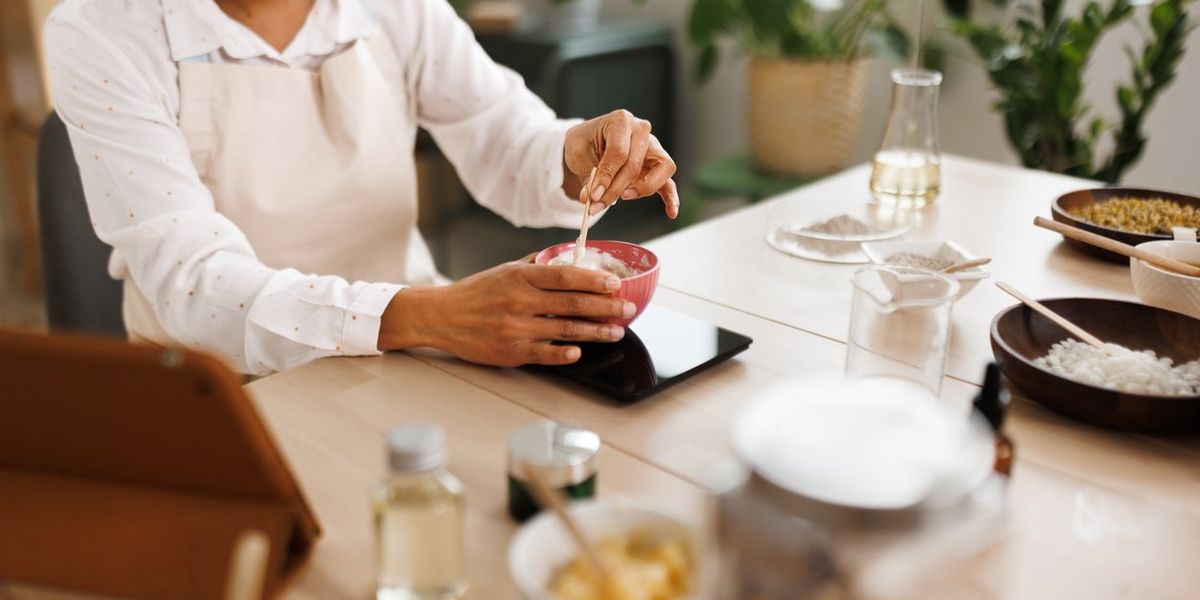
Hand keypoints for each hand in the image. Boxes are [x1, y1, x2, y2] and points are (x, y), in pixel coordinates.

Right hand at [377, 260, 635, 366]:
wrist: (440, 316)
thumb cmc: (475, 293)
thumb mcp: (504, 270)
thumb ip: (535, 265)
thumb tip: (566, 256)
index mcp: (520, 277)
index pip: (565, 276)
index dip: (594, 279)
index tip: (616, 283)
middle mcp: (519, 301)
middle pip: (572, 303)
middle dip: (606, 306)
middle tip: (627, 308)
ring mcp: (516, 328)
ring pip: (565, 330)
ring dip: (596, 331)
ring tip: (616, 331)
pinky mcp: (510, 352)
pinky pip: (544, 353)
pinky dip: (563, 353)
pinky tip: (580, 352)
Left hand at [564, 109, 679, 218]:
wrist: (590, 141)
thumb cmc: (585, 142)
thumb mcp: (578, 153)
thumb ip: (587, 175)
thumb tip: (590, 197)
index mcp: (621, 121)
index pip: (619, 152)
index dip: (606, 176)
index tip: (593, 195)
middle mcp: (641, 131)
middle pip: (635, 164)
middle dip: (616, 188)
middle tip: (599, 203)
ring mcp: (653, 148)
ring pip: (662, 169)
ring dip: (644, 188)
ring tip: (625, 196)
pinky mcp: (657, 166)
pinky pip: (669, 182)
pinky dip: (671, 197)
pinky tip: (671, 212)